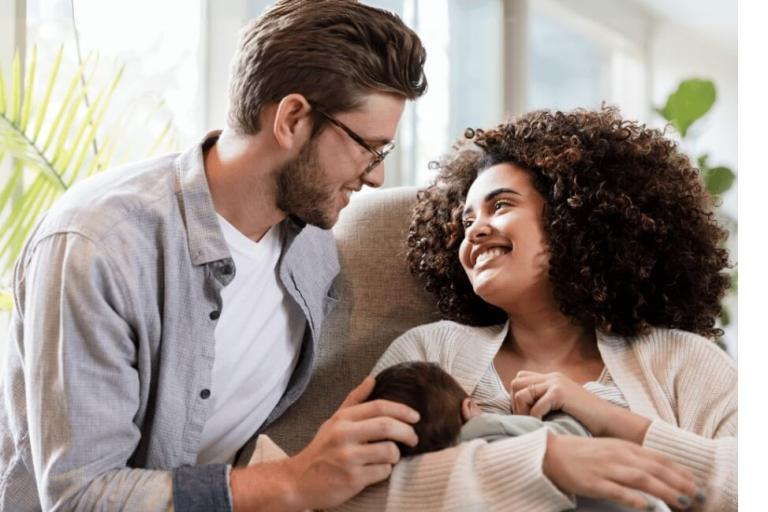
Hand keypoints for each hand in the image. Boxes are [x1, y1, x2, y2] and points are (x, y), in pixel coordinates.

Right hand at [281, 375, 419, 509]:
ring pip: (389, 451)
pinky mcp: (352, 479)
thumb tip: (373, 378)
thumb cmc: (322, 450)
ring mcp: (347, 458)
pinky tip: (376, 471)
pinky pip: (382, 472)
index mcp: (342, 419)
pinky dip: (385, 472)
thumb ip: (355, 400)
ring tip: (389, 457)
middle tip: (413, 439)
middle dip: (407, 432)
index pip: (378, 407)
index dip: (402, 410)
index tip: (416, 417)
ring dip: (395, 455)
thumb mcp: (334, 421)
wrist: (298, 481)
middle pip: (387, 426)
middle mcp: (344, 435)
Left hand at [509, 371, 651, 442]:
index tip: (523, 414)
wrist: (609, 421)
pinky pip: (536, 405)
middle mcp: (552, 377)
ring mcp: (556, 383)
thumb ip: (545, 401)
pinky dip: (535, 417)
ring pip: (521, 392)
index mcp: (551, 378)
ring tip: (532, 422)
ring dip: (522, 410)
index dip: (516, 397)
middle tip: (525, 419)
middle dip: (515, 403)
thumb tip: (520, 409)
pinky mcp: (560, 393)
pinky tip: (544, 424)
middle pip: (516, 382)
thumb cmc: (586, 420)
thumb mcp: (561, 406)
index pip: (520, 379)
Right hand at [543, 434, 704, 510]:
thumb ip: (634, 459)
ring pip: (641, 479)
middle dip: (680, 483)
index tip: (698, 483)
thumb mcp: (612, 450)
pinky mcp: (593, 482)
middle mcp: (618, 455)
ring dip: (665, 491)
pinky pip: (616, 490)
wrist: (552, 453)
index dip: (681, 471)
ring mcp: (606, 469)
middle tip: (699, 496)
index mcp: (624, 447)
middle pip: (655, 469)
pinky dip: (633, 498)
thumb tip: (659, 473)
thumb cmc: (584, 454)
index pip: (659, 458)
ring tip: (682, 502)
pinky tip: (646, 506)